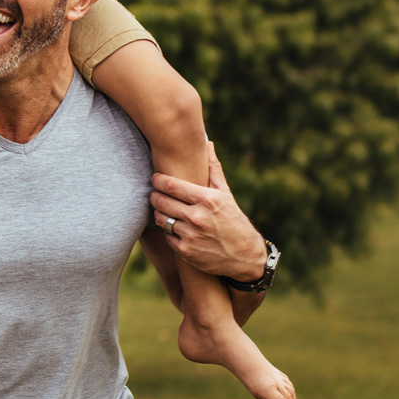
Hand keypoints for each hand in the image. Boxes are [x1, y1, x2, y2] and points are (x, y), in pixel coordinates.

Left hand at [148, 141, 267, 281]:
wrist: (245, 256)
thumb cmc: (233, 220)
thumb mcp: (225, 194)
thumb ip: (213, 168)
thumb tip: (208, 142)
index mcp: (207, 199)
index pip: (170, 184)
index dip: (157, 179)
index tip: (155, 178)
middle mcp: (198, 217)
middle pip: (161, 201)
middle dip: (154, 195)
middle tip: (154, 193)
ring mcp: (191, 236)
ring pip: (161, 219)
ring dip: (159, 213)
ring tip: (163, 209)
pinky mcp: (186, 252)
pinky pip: (166, 237)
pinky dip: (167, 231)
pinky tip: (173, 227)